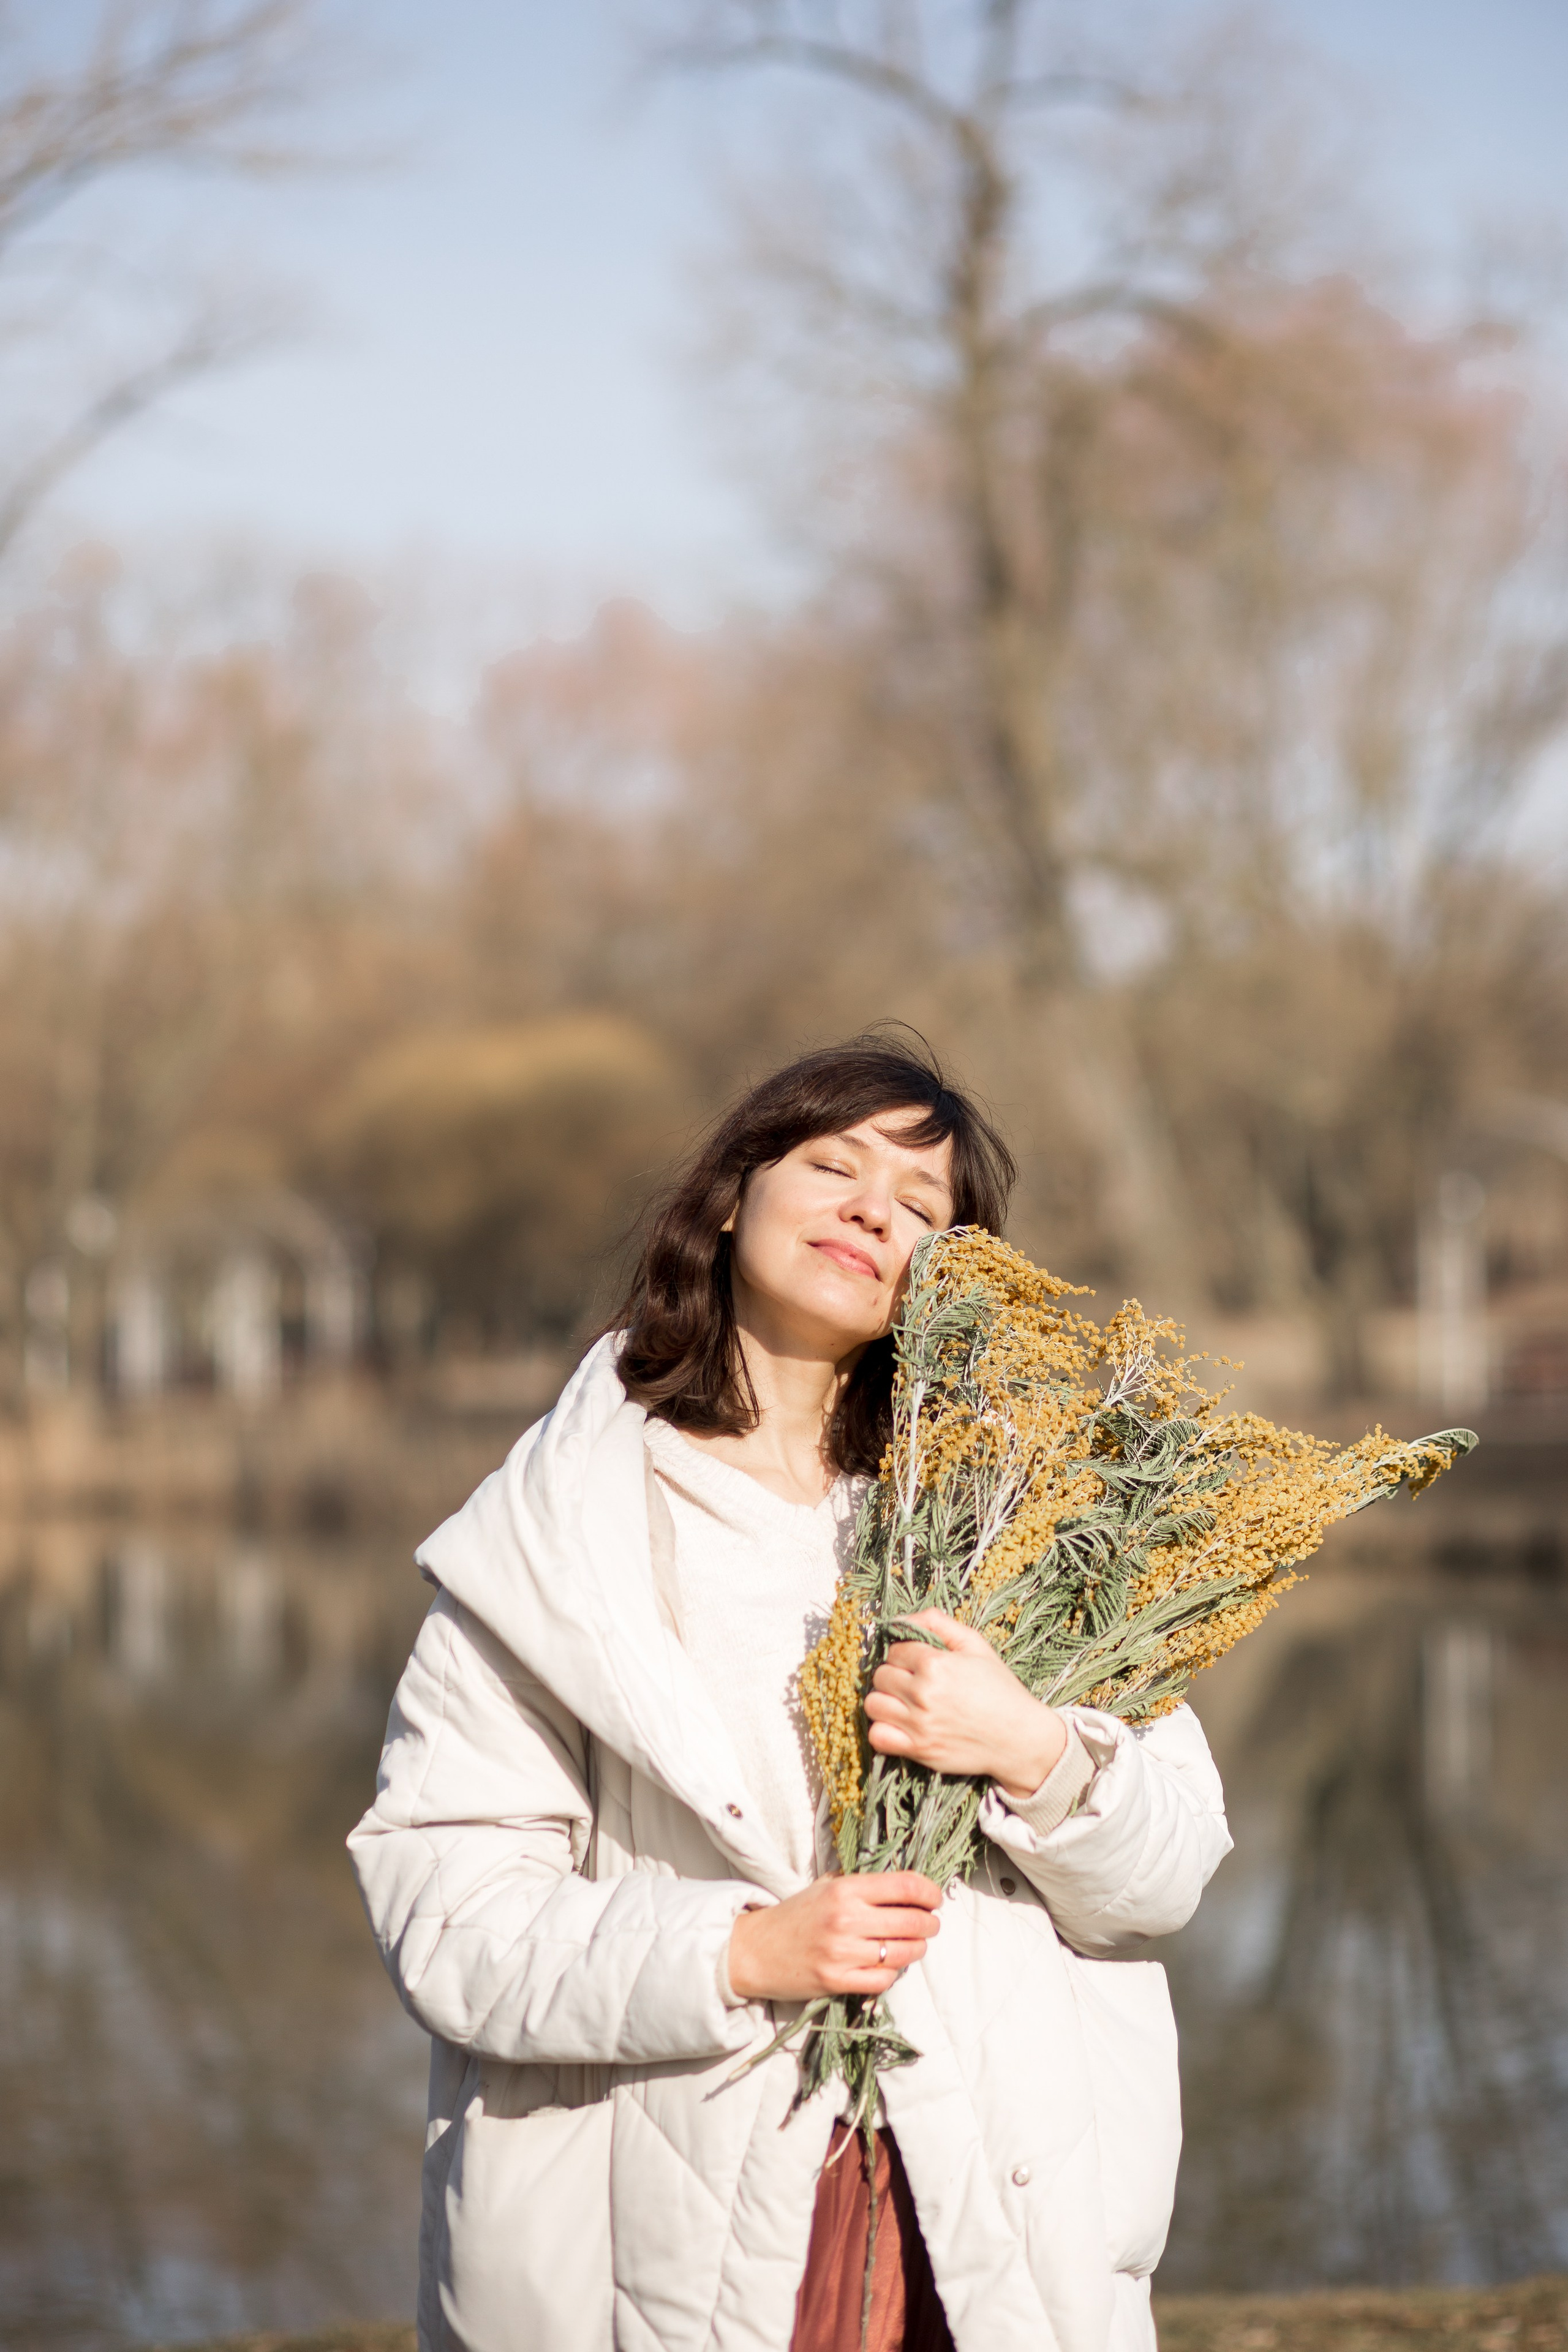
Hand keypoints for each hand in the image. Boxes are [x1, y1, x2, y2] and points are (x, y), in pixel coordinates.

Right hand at [727, 1871, 941, 2000]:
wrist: (755, 1949)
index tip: (934, 1898)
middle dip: (930, 1923)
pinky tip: (889, 1964)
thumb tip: (907, 1889)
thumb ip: (863, 1885)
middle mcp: (847, 1919)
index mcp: (845, 1889)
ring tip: (914, 1944)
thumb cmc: (796, 1915)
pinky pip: (884, 1980)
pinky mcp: (838, 1981)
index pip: (905, 1886)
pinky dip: (893, 1973)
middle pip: (912, 1922)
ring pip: (904, 1953)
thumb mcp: (826, 1886)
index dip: (929, 1892)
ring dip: (917, 1948)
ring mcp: (843, 1953)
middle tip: (930, 1923)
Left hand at [863, 1610, 1066, 1800]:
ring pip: (874, 1704)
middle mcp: (923, 1693)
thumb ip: (939, 1624)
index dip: (904, 1654)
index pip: (894, 1650)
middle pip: (881, 1675)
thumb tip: (903, 1619)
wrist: (1020, 1737)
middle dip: (894, 1675)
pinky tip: (900, 1725)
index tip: (917, 1662)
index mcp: (935, 1664)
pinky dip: (883, 1730)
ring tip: (903, 1702)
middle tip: (912, 1682)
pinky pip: (878, 1737)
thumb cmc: (1000, 1689)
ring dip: (885, 1701)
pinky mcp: (919, 1749)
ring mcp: (919, 1723)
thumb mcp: (977, 1646)